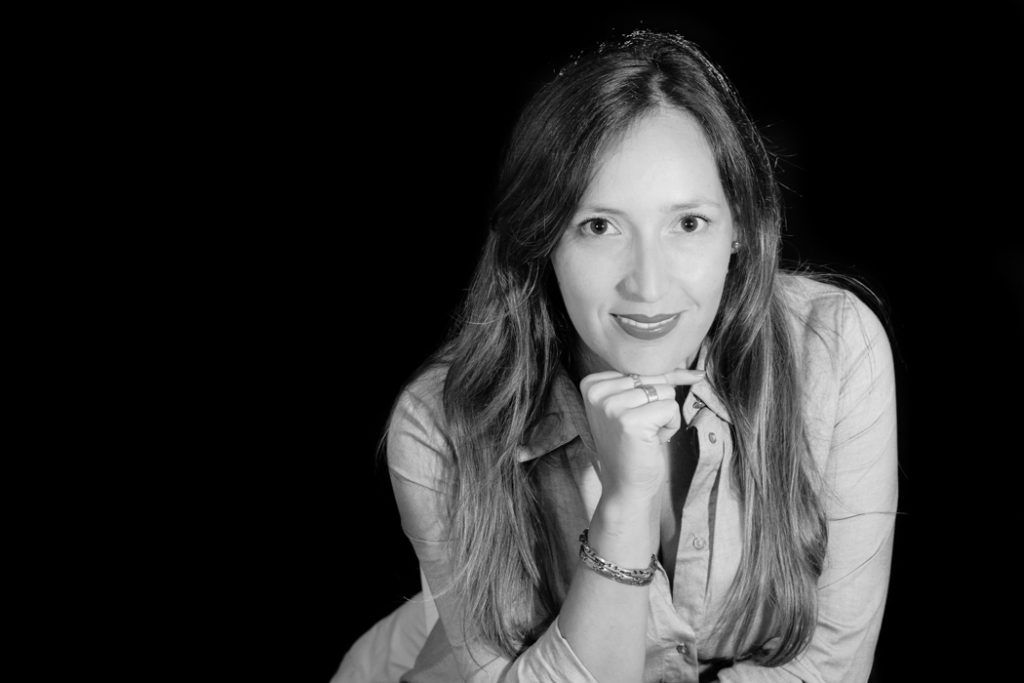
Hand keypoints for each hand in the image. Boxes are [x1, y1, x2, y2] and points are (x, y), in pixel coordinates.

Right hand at [579, 368, 705, 502]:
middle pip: (653, 378)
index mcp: (591, 383)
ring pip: (665, 391)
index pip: (640, 369)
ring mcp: (612, 407)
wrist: (626, 486)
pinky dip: (670, 426)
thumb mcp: (632, 405)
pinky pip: (671, 408)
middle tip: (638, 431)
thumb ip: (651, 381)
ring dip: (664, 417)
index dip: (649, 394)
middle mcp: (597, 392)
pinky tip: (652, 442)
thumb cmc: (633, 445)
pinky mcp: (631, 422)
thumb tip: (695, 370)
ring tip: (644, 436)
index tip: (632, 418)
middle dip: (657, 405)